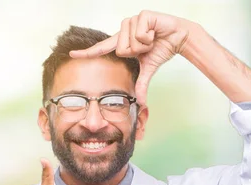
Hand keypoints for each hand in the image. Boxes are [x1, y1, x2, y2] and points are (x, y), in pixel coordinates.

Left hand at [70, 10, 195, 105]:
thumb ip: (141, 83)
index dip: (87, 52)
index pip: (102, 48)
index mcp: (123, 42)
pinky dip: (150, 37)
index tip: (72, 54)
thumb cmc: (162, 48)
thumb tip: (141, 103)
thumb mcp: (149, 68)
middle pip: (120, 49)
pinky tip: (155, 32)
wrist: (179, 37)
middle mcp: (124, 30)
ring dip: (145, 44)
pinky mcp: (141, 15)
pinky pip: (140, 33)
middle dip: (137, 52)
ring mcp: (131, 21)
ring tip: (153, 38)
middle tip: (148, 46)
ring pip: (130, 42)